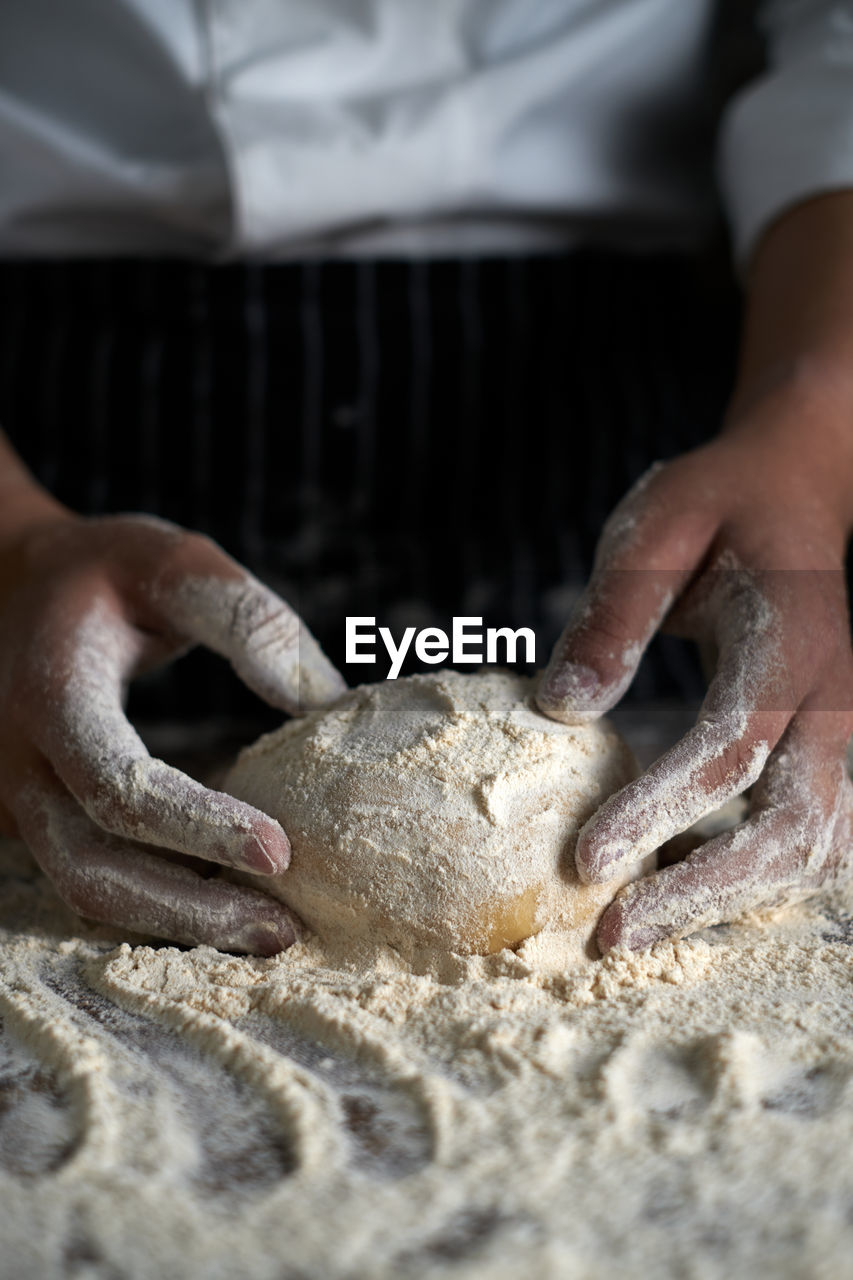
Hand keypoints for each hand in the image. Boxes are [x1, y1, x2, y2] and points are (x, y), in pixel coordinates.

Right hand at [0, 511, 345, 953]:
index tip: (280, 850)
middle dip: (188, 910)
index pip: (117, 784)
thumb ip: (245, 618)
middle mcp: (20, 763)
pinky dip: (161, 900)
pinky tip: (229, 903)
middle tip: (282, 929)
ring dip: (178, 920)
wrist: (4, 586)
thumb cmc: (99, 573)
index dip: (197, 826)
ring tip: (271, 930)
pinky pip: (94, 874)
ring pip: (88, 890)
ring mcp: (21, 799)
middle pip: (90, 869)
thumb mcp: (169, 562)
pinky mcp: (40, 816)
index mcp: (51, 696)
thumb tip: (325, 701)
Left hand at [537, 385, 852, 950]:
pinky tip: (679, 889)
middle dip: (701, 891)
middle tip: (611, 933)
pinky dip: (750, 878)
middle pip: (793, 827)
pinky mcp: (828, 747)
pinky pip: (807, 834)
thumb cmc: (720, 505)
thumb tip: (562, 706)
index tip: (586, 860)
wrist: (798, 488)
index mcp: (788, 639)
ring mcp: (841, 729)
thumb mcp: (656, 530)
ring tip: (635, 926)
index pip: (731, 747)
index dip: (659, 811)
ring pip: (813, 848)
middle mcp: (832, 698)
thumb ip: (615, 615)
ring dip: (729, 898)